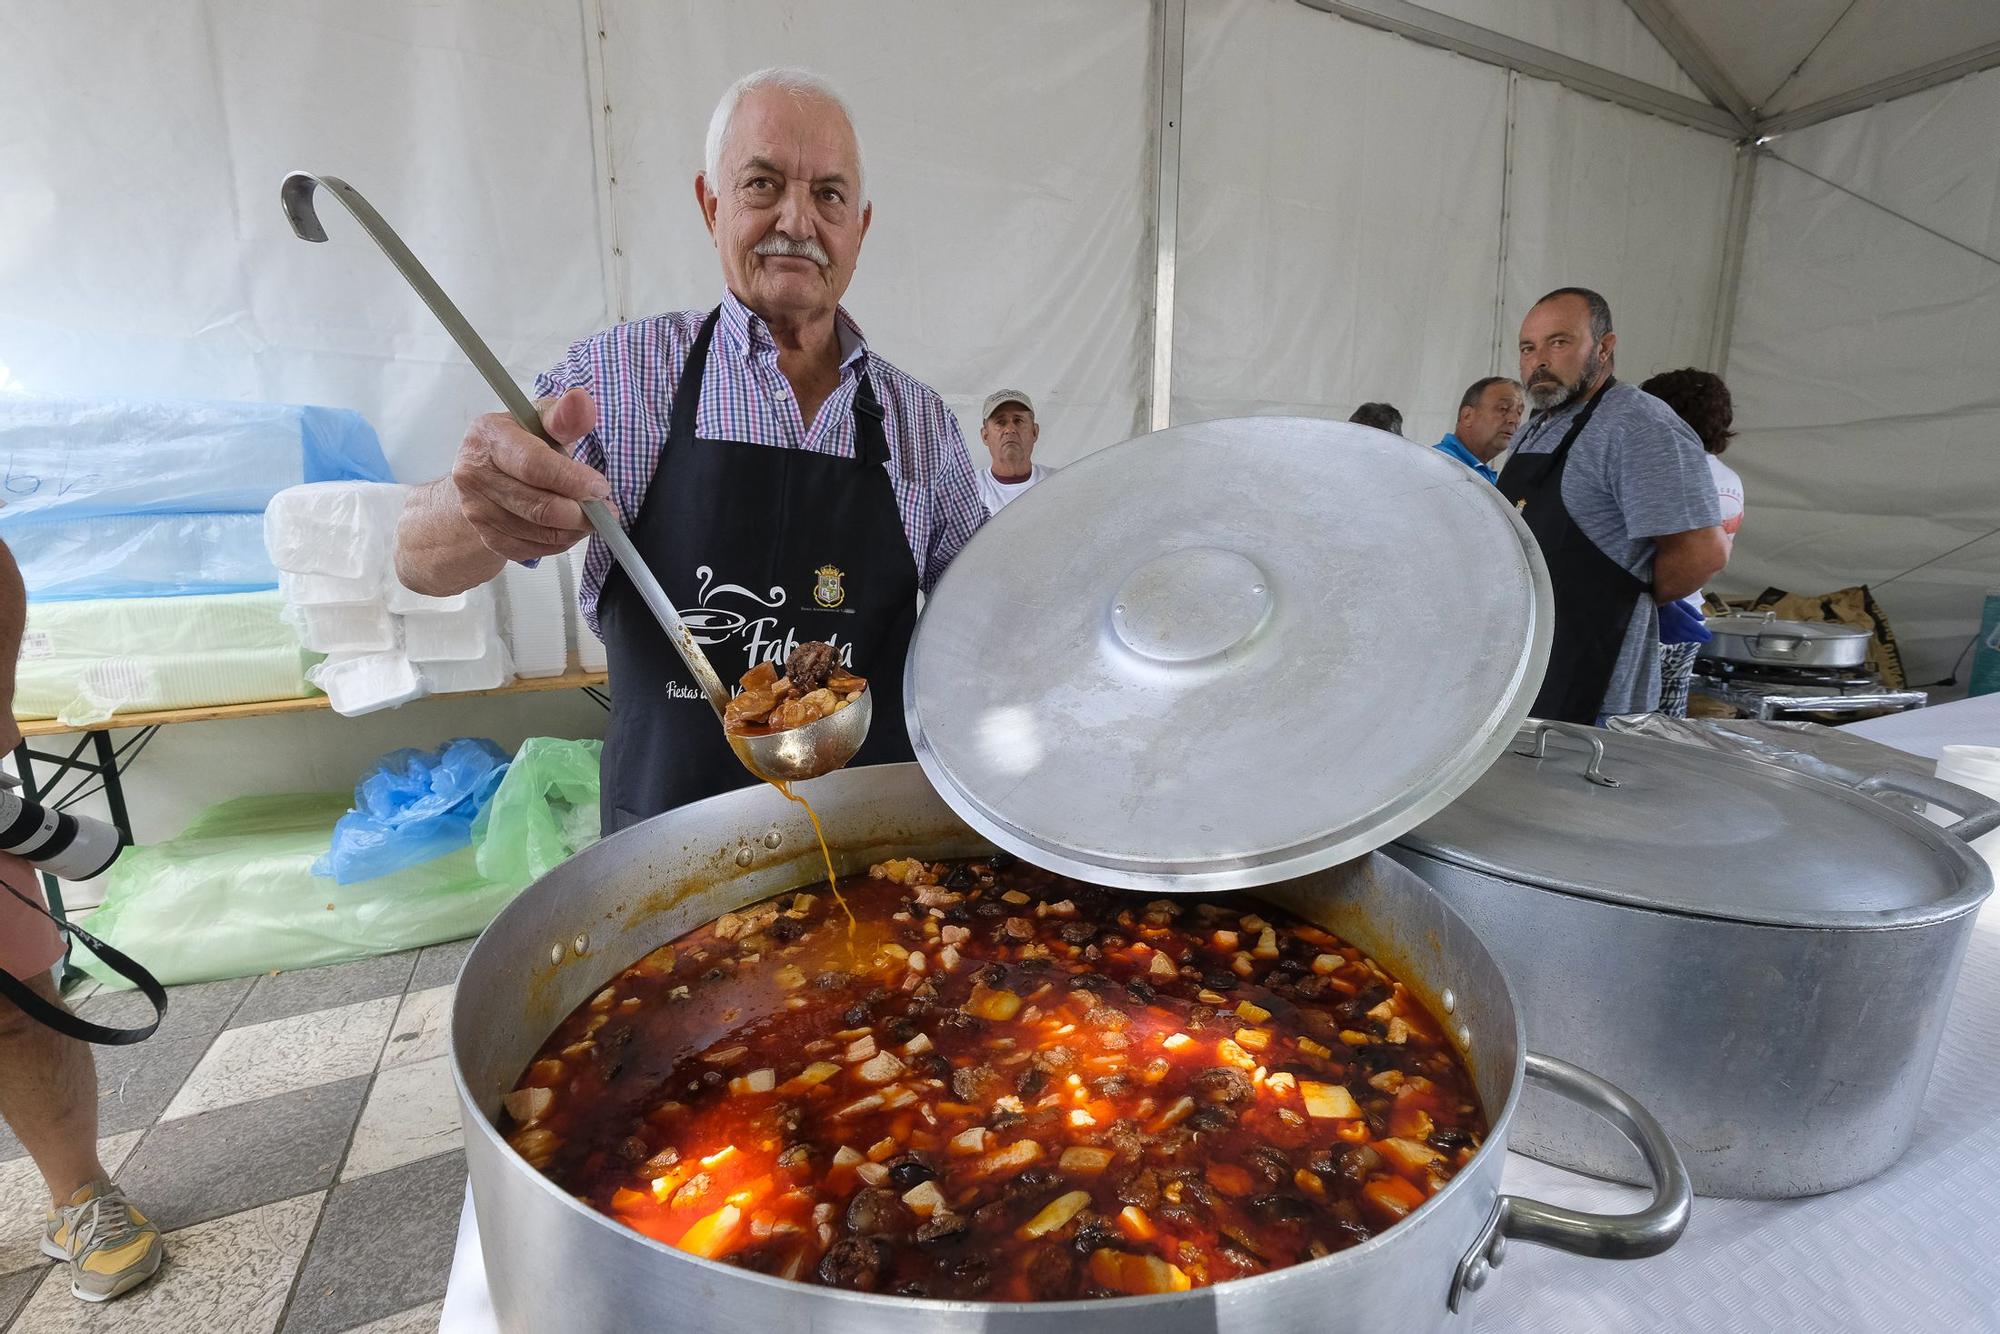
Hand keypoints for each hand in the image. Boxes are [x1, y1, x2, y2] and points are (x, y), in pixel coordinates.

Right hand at [452, 388, 611, 560]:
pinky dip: (559, 543)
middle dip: (581, 512)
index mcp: (489, 437)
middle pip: (538, 505)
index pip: (534, 465)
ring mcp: (477, 509)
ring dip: (574, 530)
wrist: (483, 474)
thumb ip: (564, 416)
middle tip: (605, 510)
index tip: (600, 488)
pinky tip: (569, 529)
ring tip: (591, 518)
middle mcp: (475, 473)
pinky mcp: (486, 536)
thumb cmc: (519, 444)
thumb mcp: (540, 421)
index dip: (572, 480)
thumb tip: (581, 400)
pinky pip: (532, 549)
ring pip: (538, 532)